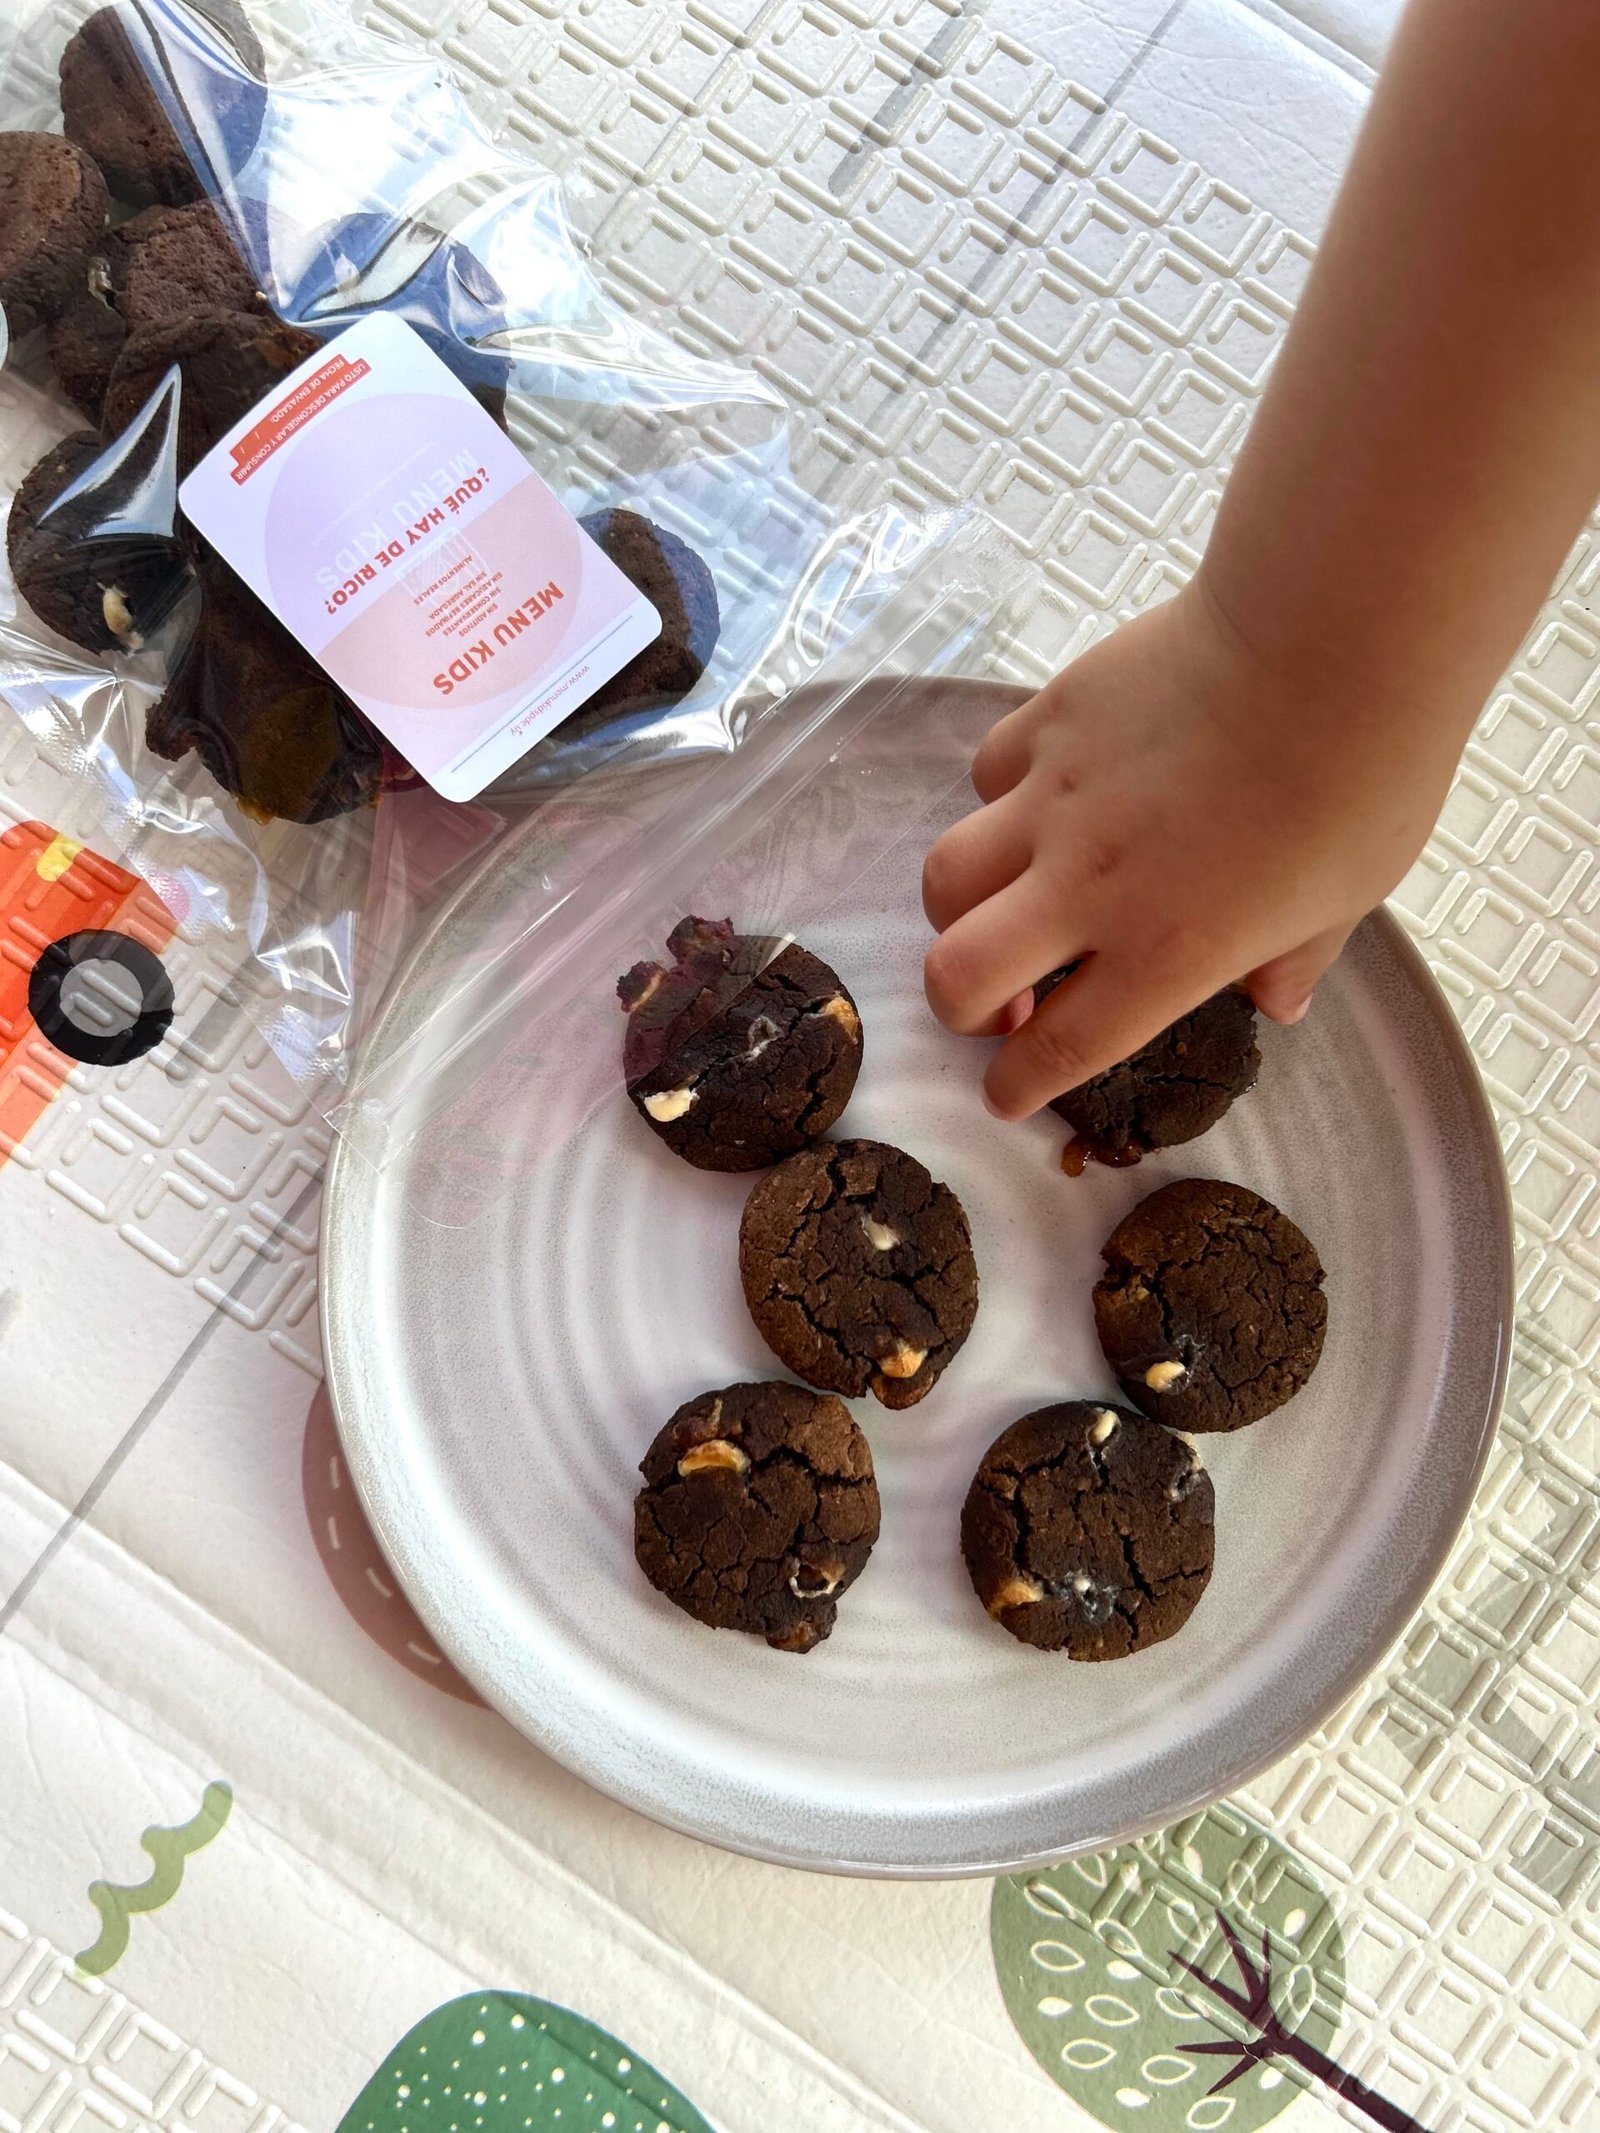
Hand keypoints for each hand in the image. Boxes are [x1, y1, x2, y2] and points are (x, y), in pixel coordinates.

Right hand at [921, 575, 1466, 1119]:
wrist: (1328, 641)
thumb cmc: (1362, 777)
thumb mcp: (1348, 897)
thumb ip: (1294, 958)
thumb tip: (1275, 1001)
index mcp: (1165, 953)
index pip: (1057, 1050)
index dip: (1017, 1085)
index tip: (1005, 1092)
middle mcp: (1088, 890)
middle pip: (959, 977)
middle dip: (961, 1010)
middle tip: (997, 1001)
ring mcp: (1055, 802)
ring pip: (947, 878)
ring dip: (959, 911)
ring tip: (1000, 903)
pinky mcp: (1049, 721)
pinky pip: (987, 775)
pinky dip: (999, 799)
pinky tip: (1043, 794)